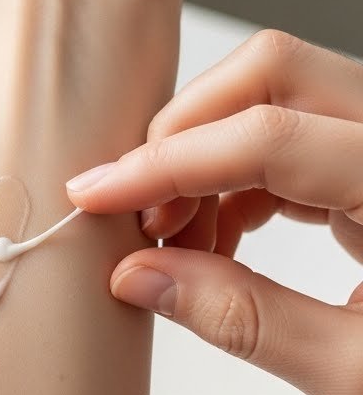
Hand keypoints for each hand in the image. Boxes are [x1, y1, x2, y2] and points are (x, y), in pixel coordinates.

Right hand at [66, 30, 362, 394]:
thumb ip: (248, 322)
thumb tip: (143, 279)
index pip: (268, 137)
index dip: (167, 164)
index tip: (96, 194)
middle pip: (273, 73)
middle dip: (185, 134)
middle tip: (138, 216)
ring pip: (280, 92)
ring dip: (208, 154)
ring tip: (175, 242)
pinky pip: (298, 131)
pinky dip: (241, 175)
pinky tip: (215, 238)